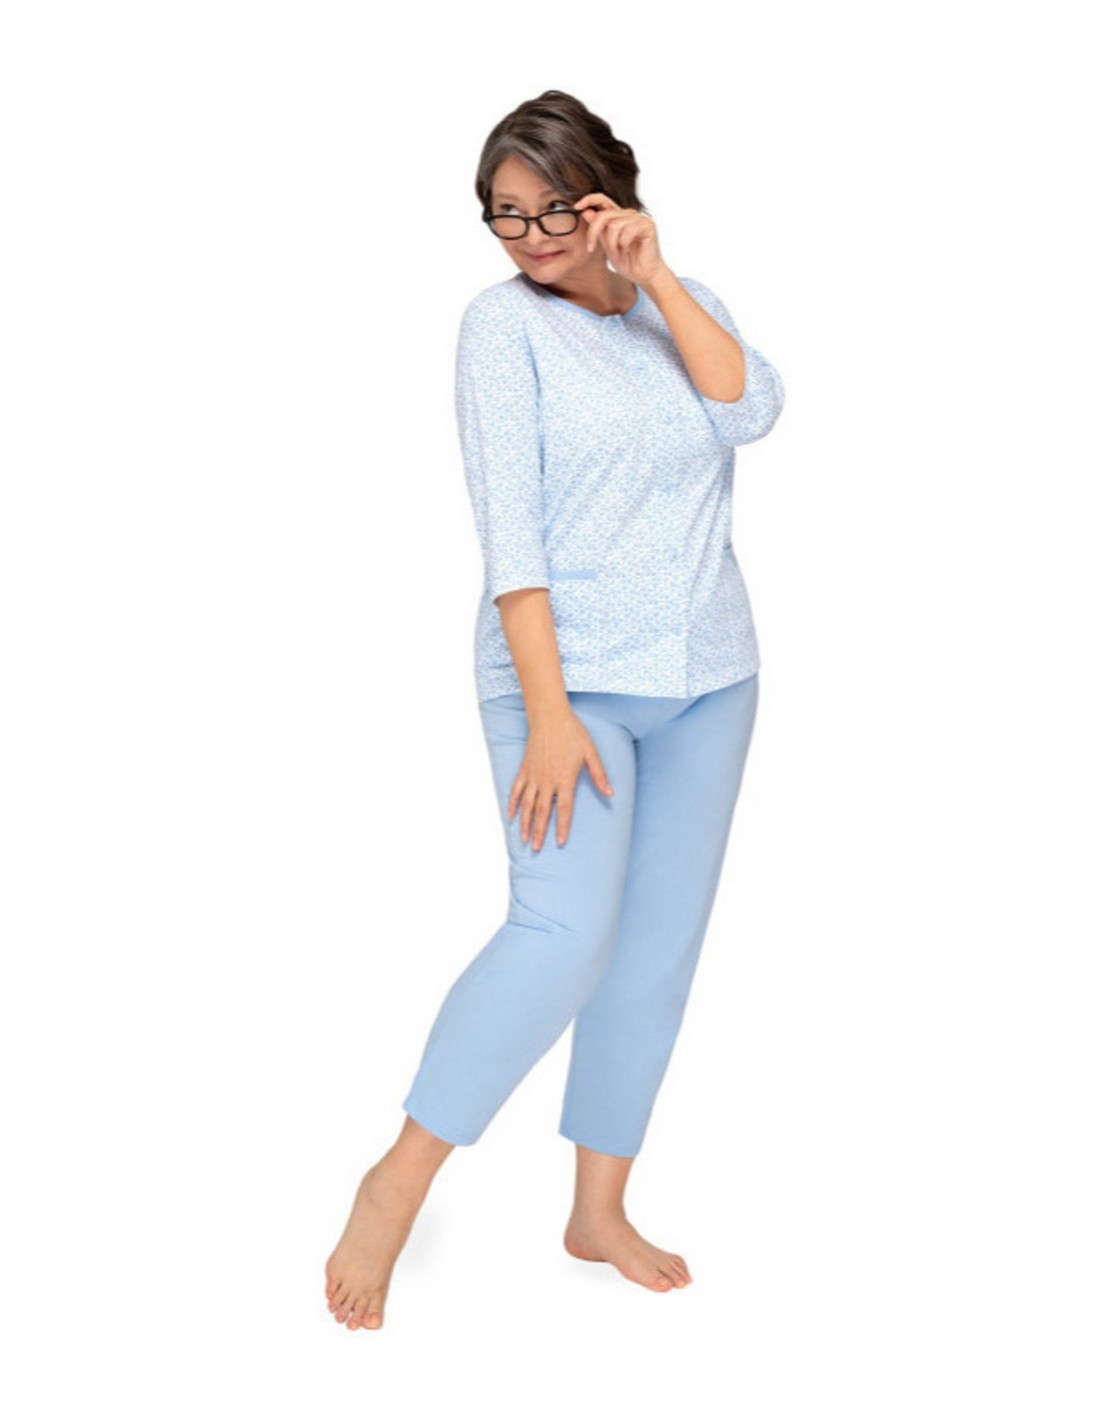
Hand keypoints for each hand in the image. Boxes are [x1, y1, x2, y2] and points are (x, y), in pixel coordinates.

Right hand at [507, 708, 613, 850]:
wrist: (549, 716)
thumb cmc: (572, 733)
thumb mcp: (591, 752)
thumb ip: (599, 775)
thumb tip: (610, 793)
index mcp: (565, 778)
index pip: (564, 809)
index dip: (562, 827)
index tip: (561, 842)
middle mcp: (547, 781)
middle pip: (543, 812)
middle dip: (540, 832)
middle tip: (537, 849)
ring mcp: (533, 776)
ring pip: (527, 805)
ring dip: (525, 823)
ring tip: (524, 840)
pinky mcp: (524, 769)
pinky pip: (516, 790)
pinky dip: (513, 804)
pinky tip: (511, 817)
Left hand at [573, 192, 667, 286]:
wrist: (644, 275)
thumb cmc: (628, 261)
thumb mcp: (607, 245)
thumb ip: (598, 229)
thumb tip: (585, 212)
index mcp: (618, 216)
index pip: (602, 200)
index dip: (589, 199)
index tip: (577, 207)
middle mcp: (628, 214)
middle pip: (604, 215)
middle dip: (593, 233)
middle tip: (590, 249)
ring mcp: (638, 218)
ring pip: (614, 226)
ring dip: (612, 244)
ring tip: (618, 254)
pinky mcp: (647, 225)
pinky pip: (627, 232)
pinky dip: (623, 245)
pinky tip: (627, 251)